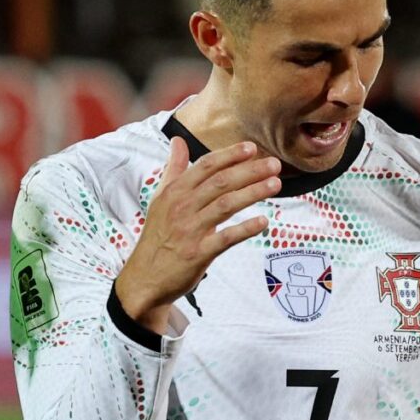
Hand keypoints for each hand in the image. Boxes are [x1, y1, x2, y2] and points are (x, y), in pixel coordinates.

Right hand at [115, 137, 280, 332]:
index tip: (252, 148)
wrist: (144, 278)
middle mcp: (182, 207)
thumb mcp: (160, 199)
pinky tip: (264, 222)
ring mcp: (190, 230)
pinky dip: (245, 229)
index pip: (205, 166)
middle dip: (249, 170)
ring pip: (226, 205)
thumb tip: (178, 141)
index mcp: (174, 192)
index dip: (229, 155)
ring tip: (275, 184)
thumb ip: (174, 169)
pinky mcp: (198, 253)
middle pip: (220, 182)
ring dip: (253, 193)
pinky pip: (225, 238)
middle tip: (274, 164)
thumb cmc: (157, 236)